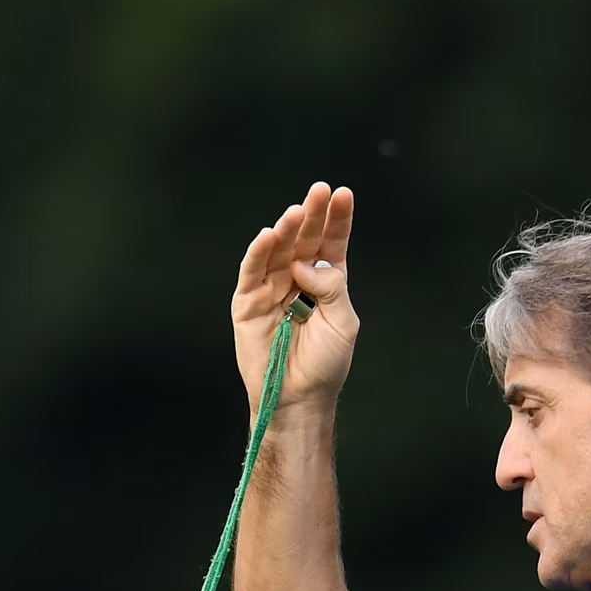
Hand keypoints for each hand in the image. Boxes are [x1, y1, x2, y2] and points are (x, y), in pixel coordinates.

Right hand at [234, 181, 357, 410]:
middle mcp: (296, 279)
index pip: (330, 242)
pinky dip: (257, 254)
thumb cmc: (325, 364)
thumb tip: (306, 264)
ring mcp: (270, 289)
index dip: (336, 218)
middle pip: (304, 240)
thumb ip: (332, 288)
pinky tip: (268, 236)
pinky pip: (251, 273)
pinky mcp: (247, 304)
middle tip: (319, 191)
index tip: (342, 194)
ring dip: (286, 230)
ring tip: (296, 213)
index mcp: (325, 281)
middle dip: (311, 215)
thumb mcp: (344, 322)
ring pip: (277, 252)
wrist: (298, 398)